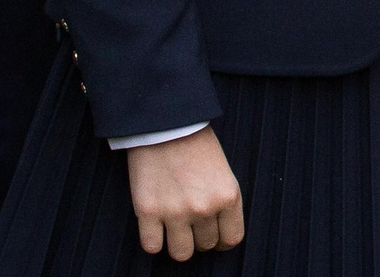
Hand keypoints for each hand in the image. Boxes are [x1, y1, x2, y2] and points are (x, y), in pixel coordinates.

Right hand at [126, 127, 242, 261]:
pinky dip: (154, 241)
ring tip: (175, 229)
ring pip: (181, 253)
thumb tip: (219, 231)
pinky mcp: (148, 212)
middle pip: (206, 246)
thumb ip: (223, 202)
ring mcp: (175, 212)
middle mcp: (204, 208)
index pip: (232, 239)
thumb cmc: (198, 147)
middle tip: (192, 225)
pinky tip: (156, 228)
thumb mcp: (224, 174)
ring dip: (178, 244)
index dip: (223, 242)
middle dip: (200, 238)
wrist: (168, 127)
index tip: (216, 237)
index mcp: (228, 196)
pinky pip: (152, 247)